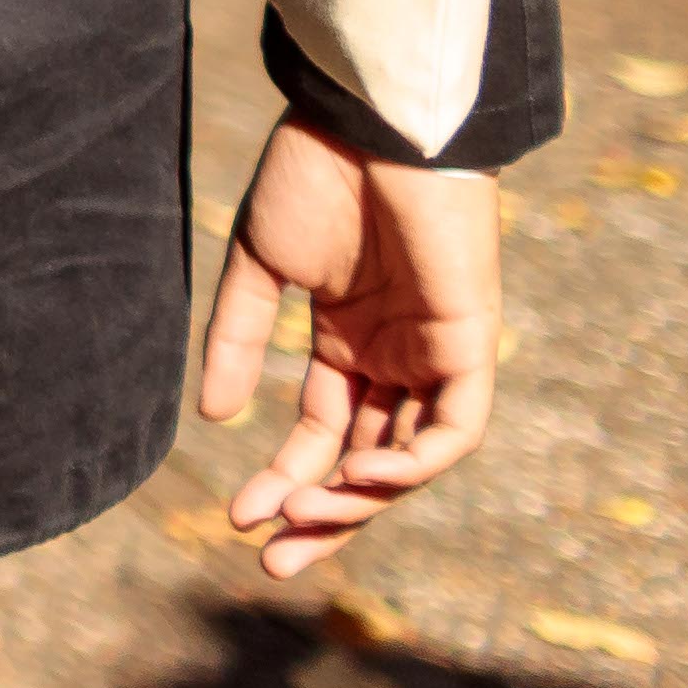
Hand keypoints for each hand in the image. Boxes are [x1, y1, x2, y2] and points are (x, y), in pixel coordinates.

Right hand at [191, 118, 503, 577]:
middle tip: (275, 563)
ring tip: (303, 518)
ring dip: (361, 498)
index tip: (240, 521)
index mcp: (348, 341)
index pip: (322, 435)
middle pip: (367, 462)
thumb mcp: (260, 268)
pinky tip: (358, 473)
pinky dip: (410, 459)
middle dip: (326, 516)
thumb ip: (238, 340)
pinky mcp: (470, 342)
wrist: (367, 123)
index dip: (286, 481)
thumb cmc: (313, 178)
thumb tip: (217, 419)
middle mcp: (396, 358)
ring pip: (410, 457)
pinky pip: (451, 426)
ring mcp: (436, 353)